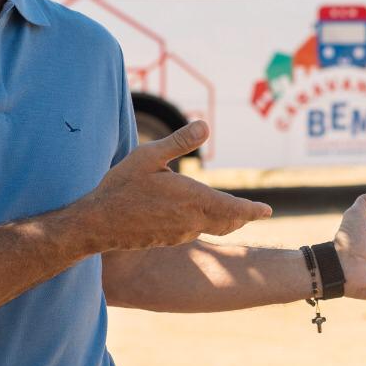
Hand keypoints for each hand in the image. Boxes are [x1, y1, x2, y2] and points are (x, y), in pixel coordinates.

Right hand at [85, 121, 271, 250]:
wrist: (98, 224)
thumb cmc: (122, 186)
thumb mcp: (149, 156)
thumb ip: (179, 142)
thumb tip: (206, 125)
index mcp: (193, 199)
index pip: (234, 208)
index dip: (253, 211)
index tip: (268, 211)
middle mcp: (192, 221)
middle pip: (227, 222)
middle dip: (241, 216)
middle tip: (254, 212)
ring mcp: (180, 234)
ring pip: (210, 227)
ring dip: (222, 220)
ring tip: (232, 214)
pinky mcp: (167, 240)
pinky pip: (193, 232)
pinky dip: (202, 224)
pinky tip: (192, 216)